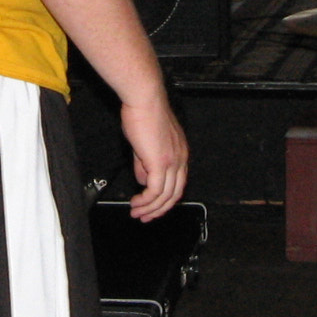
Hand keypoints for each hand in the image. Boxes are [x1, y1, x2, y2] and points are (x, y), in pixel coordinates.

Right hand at [121, 94, 188, 222]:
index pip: (178, 184)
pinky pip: (155, 191)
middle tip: (144, 217)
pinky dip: (146, 202)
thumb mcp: (145, 143)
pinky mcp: (161, 163)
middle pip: (174, 194)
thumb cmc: (143, 113)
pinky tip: (136, 204)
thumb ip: (144, 163)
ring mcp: (173, 162)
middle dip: (158, 210)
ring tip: (136, 213)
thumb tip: (142, 180)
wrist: (144, 99)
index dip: (165, 199)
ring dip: (149, 208)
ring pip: (164, 196)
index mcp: (181, 153)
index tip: (151, 207)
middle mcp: (181, 159)